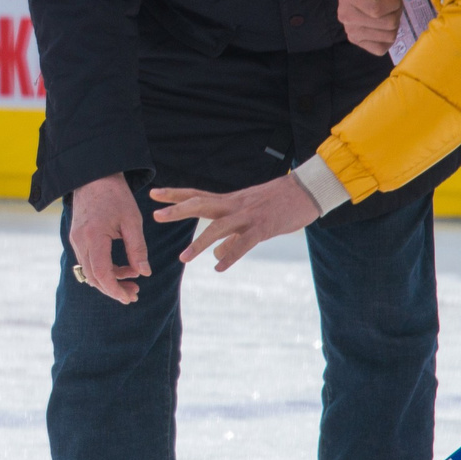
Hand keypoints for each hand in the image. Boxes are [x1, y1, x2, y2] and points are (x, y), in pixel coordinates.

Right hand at [67, 173, 149, 305]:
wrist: (94, 176)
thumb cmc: (116, 195)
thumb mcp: (132, 221)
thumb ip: (138, 249)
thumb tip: (145, 273)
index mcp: (93, 237)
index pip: (102, 274)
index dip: (116, 290)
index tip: (130, 297)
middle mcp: (79, 241)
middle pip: (93, 278)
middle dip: (114, 289)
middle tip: (135, 294)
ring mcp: (75, 240)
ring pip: (90, 272)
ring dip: (110, 280)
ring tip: (133, 281)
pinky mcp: (77, 238)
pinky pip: (88, 262)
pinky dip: (104, 269)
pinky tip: (122, 268)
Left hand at [152, 175, 319, 271]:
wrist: (307, 191)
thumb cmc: (278, 202)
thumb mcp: (250, 216)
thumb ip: (230, 237)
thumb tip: (215, 257)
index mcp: (229, 200)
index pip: (197, 195)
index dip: (174, 194)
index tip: (153, 194)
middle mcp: (234, 205)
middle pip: (200, 204)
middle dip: (177, 211)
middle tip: (155, 216)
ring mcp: (248, 216)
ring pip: (218, 227)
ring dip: (199, 243)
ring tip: (183, 258)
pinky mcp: (263, 228)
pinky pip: (243, 243)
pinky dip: (230, 256)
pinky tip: (219, 268)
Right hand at [337, 0, 398, 55]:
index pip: (377, 10)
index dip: (393, 1)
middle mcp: (345, 15)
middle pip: (386, 23)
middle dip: (395, 10)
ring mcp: (351, 30)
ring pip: (388, 36)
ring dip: (394, 21)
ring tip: (386, 9)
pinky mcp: (358, 41)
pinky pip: (382, 48)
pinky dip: (388, 37)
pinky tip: (383, 23)